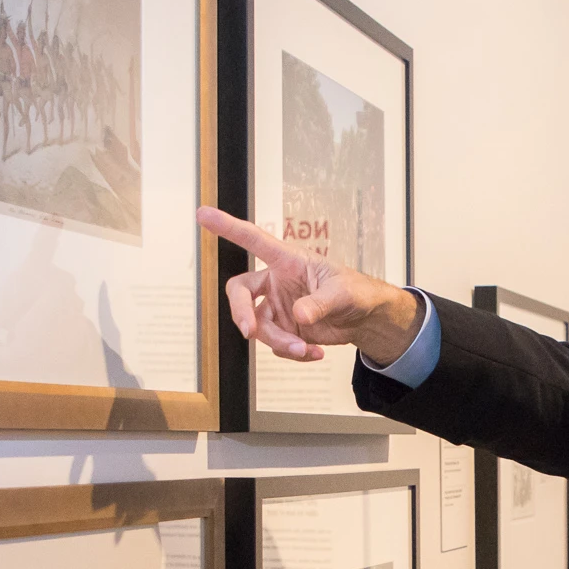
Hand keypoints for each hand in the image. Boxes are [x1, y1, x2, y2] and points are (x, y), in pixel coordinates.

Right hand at [195, 207, 420, 364]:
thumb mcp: (342, 293)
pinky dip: (293, 353)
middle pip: (240, 293)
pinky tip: (315, 353)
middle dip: (241, 313)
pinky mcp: (284, 330)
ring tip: (306, 349)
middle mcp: (275, 283)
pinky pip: (276, 345)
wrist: (365, 318)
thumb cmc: (354, 291)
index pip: (253, 241)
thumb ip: (320, 303)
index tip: (203, 214)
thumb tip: (298, 315)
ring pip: (259, 327)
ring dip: (279, 342)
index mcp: (287, 261)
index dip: (228, 228)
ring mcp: (277, 308)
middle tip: (248, 331)